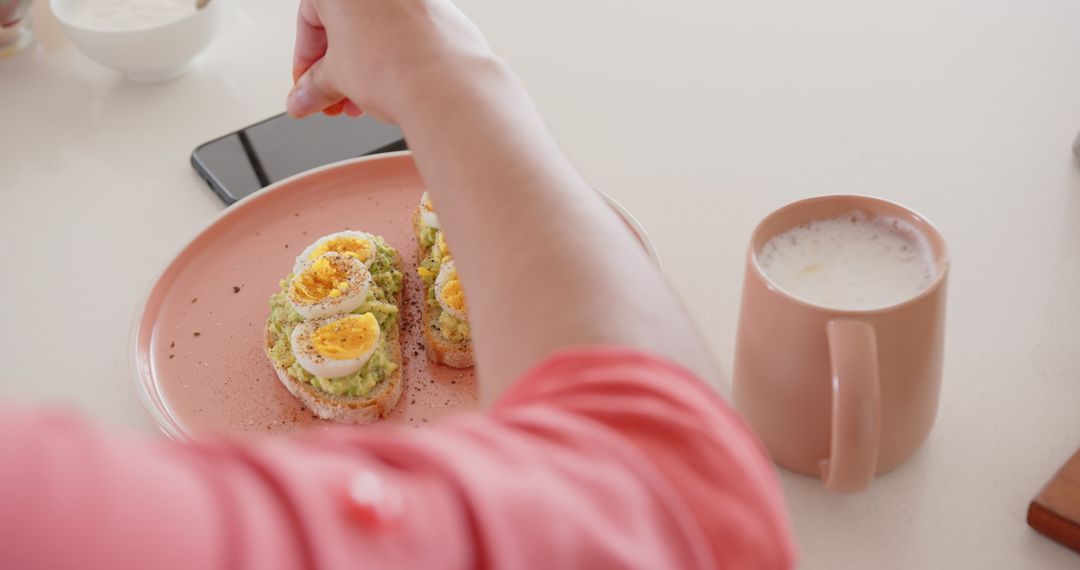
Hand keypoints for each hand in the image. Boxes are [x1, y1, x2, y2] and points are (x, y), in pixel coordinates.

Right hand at [287, 0, 493, 121]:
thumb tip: (304, 98)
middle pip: (344, 24)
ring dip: (363, 66)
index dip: (304, 61)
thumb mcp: (337, 79)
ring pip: (376, 28)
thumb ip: (315, 87)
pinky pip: (406, 31)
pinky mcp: (441, 11)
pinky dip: (394, 55)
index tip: (307, 86)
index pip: (309, 20)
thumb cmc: (394, 68)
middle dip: (335, 68)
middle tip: (333, 97)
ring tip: (362, 99)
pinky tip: (392, 85)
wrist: (446, 85)